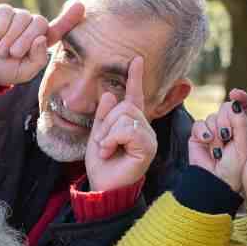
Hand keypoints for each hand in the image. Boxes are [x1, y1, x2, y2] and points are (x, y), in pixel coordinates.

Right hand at [0, 2, 84, 84]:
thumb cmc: (5, 69)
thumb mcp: (25, 72)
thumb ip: (38, 59)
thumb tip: (41, 38)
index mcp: (41, 41)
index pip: (59, 28)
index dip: (69, 18)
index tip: (80, 6)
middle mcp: (32, 26)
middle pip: (40, 22)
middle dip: (26, 40)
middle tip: (13, 53)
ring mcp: (18, 17)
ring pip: (22, 18)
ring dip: (10, 38)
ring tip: (1, 50)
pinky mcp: (2, 12)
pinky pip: (6, 13)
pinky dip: (0, 29)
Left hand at [85, 57, 156, 192]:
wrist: (103, 186)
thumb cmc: (102, 164)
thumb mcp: (98, 134)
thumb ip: (103, 115)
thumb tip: (108, 93)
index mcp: (132, 123)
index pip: (134, 96)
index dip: (135, 77)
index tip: (136, 59)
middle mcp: (144, 127)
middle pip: (124, 106)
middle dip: (106, 123)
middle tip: (103, 143)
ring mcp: (148, 137)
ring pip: (125, 116)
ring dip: (108, 133)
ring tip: (107, 149)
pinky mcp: (148, 146)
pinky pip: (127, 129)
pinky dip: (112, 139)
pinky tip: (110, 152)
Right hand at [188, 89, 246, 191]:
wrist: (216, 181)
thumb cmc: (234, 167)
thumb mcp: (243, 145)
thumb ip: (240, 123)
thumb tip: (234, 103)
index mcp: (242, 127)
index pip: (242, 106)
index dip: (240, 98)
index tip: (236, 94)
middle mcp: (228, 126)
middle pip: (226, 108)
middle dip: (226, 120)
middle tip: (227, 136)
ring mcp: (212, 130)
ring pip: (212, 116)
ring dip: (215, 131)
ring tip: (218, 147)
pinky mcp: (198, 135)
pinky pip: (199, 124)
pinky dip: (203, 132)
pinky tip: (207, 142)